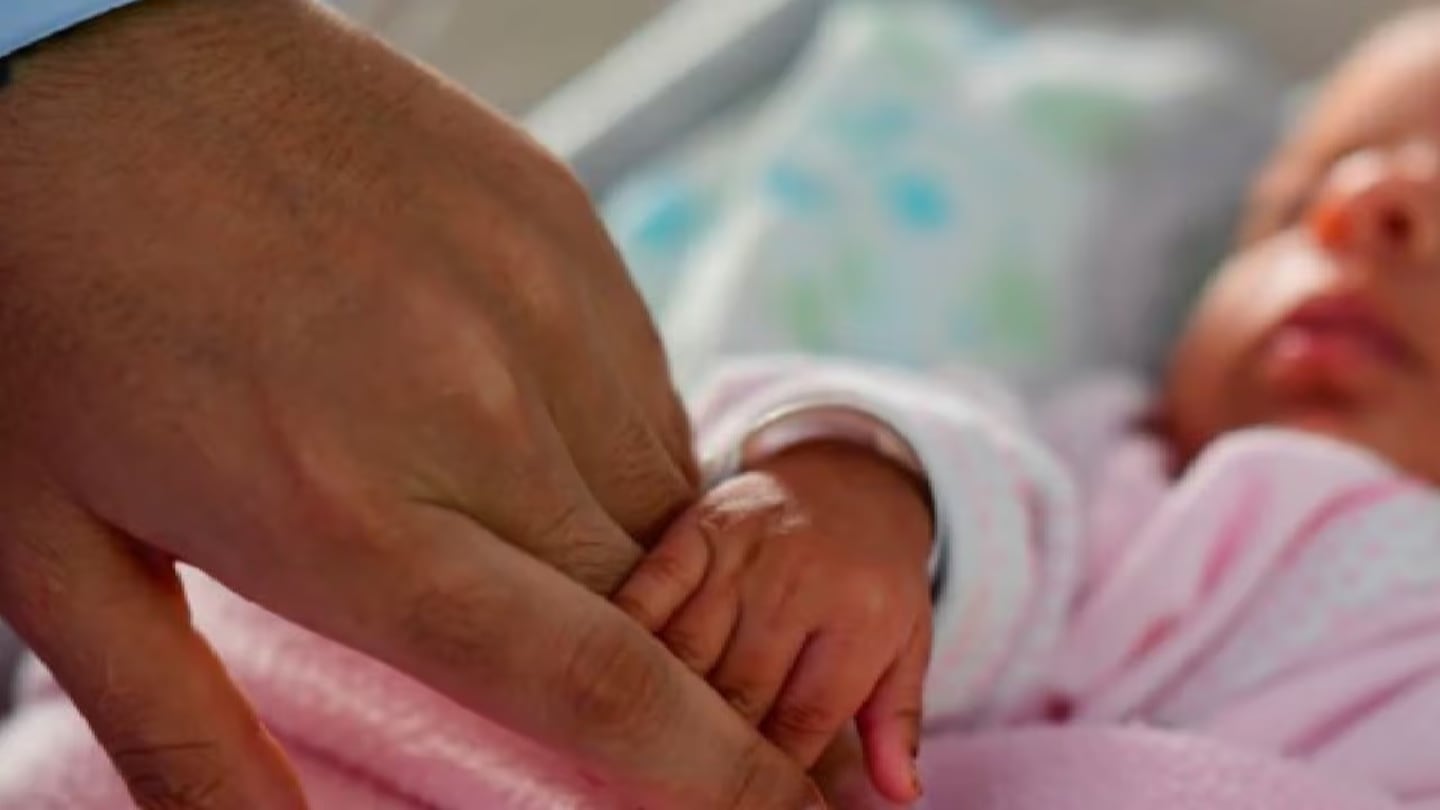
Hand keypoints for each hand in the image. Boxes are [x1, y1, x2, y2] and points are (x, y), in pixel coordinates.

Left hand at [0, 2, 817, 806]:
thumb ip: (179, 730)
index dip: (722, 772)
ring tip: (489, 497)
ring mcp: (539, 294)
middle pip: (656, 593)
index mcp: (353, 515)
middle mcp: (481, 405)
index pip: (600, 681)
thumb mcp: (54, 547)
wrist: (75, 57)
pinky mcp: (560, 218)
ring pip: (659, 483)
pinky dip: (603, 434)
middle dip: (669, 660)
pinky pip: (638, 375)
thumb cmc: (43, 305)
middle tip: (593, 651)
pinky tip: (502, 401)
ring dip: (621, 539)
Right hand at [616, 441, 935, 803]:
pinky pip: (648, 587)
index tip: (739, 800)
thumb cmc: (875, 580)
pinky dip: (625, 633)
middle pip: (739, 693)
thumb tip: (900, 795)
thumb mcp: (906, 643)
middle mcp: (801, 583)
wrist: (851, 476)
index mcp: (860, 618)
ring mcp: (745, 552)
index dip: (768, 774)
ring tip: (637, 752)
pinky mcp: (698, 526)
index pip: (803, 722)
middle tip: (680, 789)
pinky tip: (611, 675)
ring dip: (660, 705)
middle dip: (709, 750)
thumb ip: (897, 719)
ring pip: (687, 650)